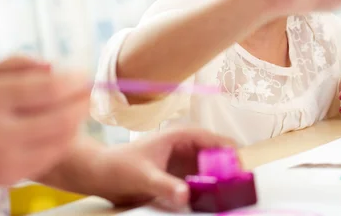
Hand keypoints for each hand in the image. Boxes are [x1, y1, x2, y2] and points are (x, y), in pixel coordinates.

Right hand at [0, 56, 90, 184]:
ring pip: (61, 141)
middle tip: (89, 89)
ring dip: (77, 121)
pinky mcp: (8, 177)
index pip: (47, 90)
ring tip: (77, 105)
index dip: (73, 80)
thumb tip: (59, 69)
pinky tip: (62, 125)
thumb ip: (21, 65)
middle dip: (82, 101)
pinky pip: (49, 157)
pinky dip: (63, 139)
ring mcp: (3, 161)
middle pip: (61, 119)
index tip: (85, 72)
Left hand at [90, 128, 235, 208]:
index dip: (230, 153)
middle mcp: (186, 147)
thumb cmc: (119, 166)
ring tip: (227, 199)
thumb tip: (187, 196)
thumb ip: (165, 186)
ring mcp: (183, 163)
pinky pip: (201, 184)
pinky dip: (208, 192)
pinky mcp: (179, 177)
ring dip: (220, 184)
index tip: (239, 172)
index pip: (215, 140)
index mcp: (181, 136)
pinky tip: (211, 204)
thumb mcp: (143, 176)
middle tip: (235, 192)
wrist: (100, 174)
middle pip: (218, 157)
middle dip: (228, 172)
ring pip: (212, 171)